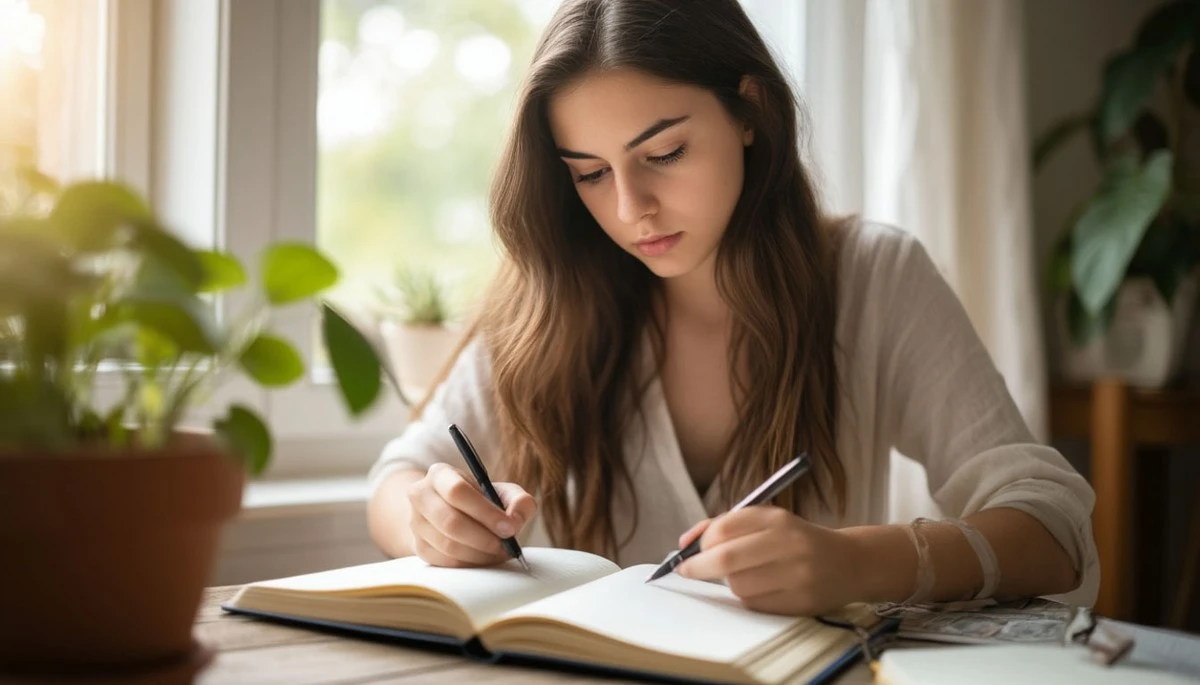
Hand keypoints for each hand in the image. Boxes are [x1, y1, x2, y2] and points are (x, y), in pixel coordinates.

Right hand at [406, 462, 536, 566]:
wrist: (454, 513)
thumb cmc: (484, 501)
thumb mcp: (504, 493)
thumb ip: (519, 502)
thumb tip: (515, 521)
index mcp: (440, 474)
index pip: (457, 491)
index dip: (485, 512)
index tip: (509, 528)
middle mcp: (421, 496)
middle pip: (450, 522)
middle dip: (484, 538)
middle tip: (506, 545)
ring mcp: (416, 523)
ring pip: (448, 545)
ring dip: (479, 553)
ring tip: (499, 552)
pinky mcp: (419, 547)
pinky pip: (446, 562)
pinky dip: (470, 563)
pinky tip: (484, 558)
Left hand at [674, 506, 863, 615]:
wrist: (850, 562)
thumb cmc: (797, 540)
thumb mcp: (767, 522)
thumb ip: (725, 526)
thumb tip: (684, 543)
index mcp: (777, 519)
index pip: (724, 528)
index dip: (699, 542)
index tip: (686, 552)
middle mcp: (789, 543)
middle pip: (727, 558)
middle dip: (698, 567)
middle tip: (686, 571)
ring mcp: (798, 574)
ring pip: (738, 585)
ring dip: (729, 583)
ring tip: (742, 576)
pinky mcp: (802, 601)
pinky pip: (755, 604)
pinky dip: (747, 598)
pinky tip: (760, 588)